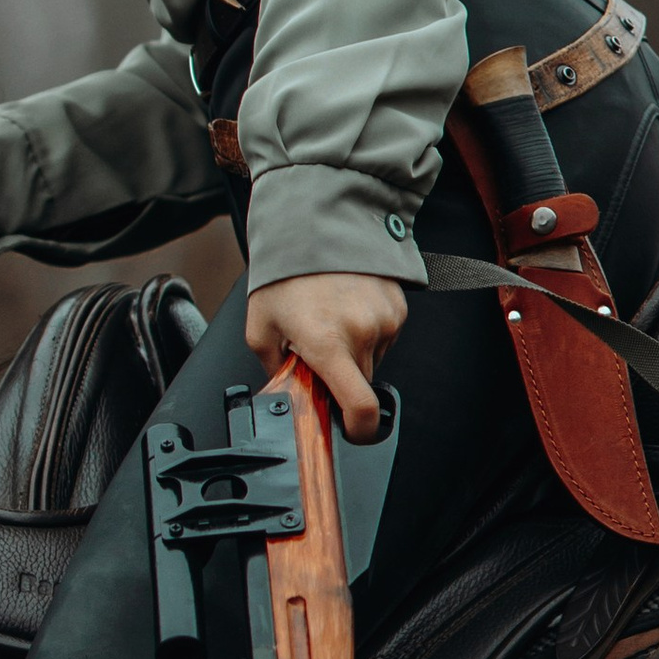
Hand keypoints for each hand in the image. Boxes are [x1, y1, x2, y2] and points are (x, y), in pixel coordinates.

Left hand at [246, 271, 409, 441]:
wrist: (315, 227)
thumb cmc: (284, 275)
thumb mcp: (261, 328)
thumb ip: (275, 369)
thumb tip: (289, 393)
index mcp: (327, 344)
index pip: (359, 407)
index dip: (358, 430)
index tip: (351, 431)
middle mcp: (361, 334)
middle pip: (360, 383)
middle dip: (340, 377)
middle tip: (317, 349)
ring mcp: (384, 320)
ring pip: (373, 359)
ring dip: (353, 351)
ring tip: (329, 319)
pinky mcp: (397, 307)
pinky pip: (383, 336)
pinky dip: (366, 331)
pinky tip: (346, 308)